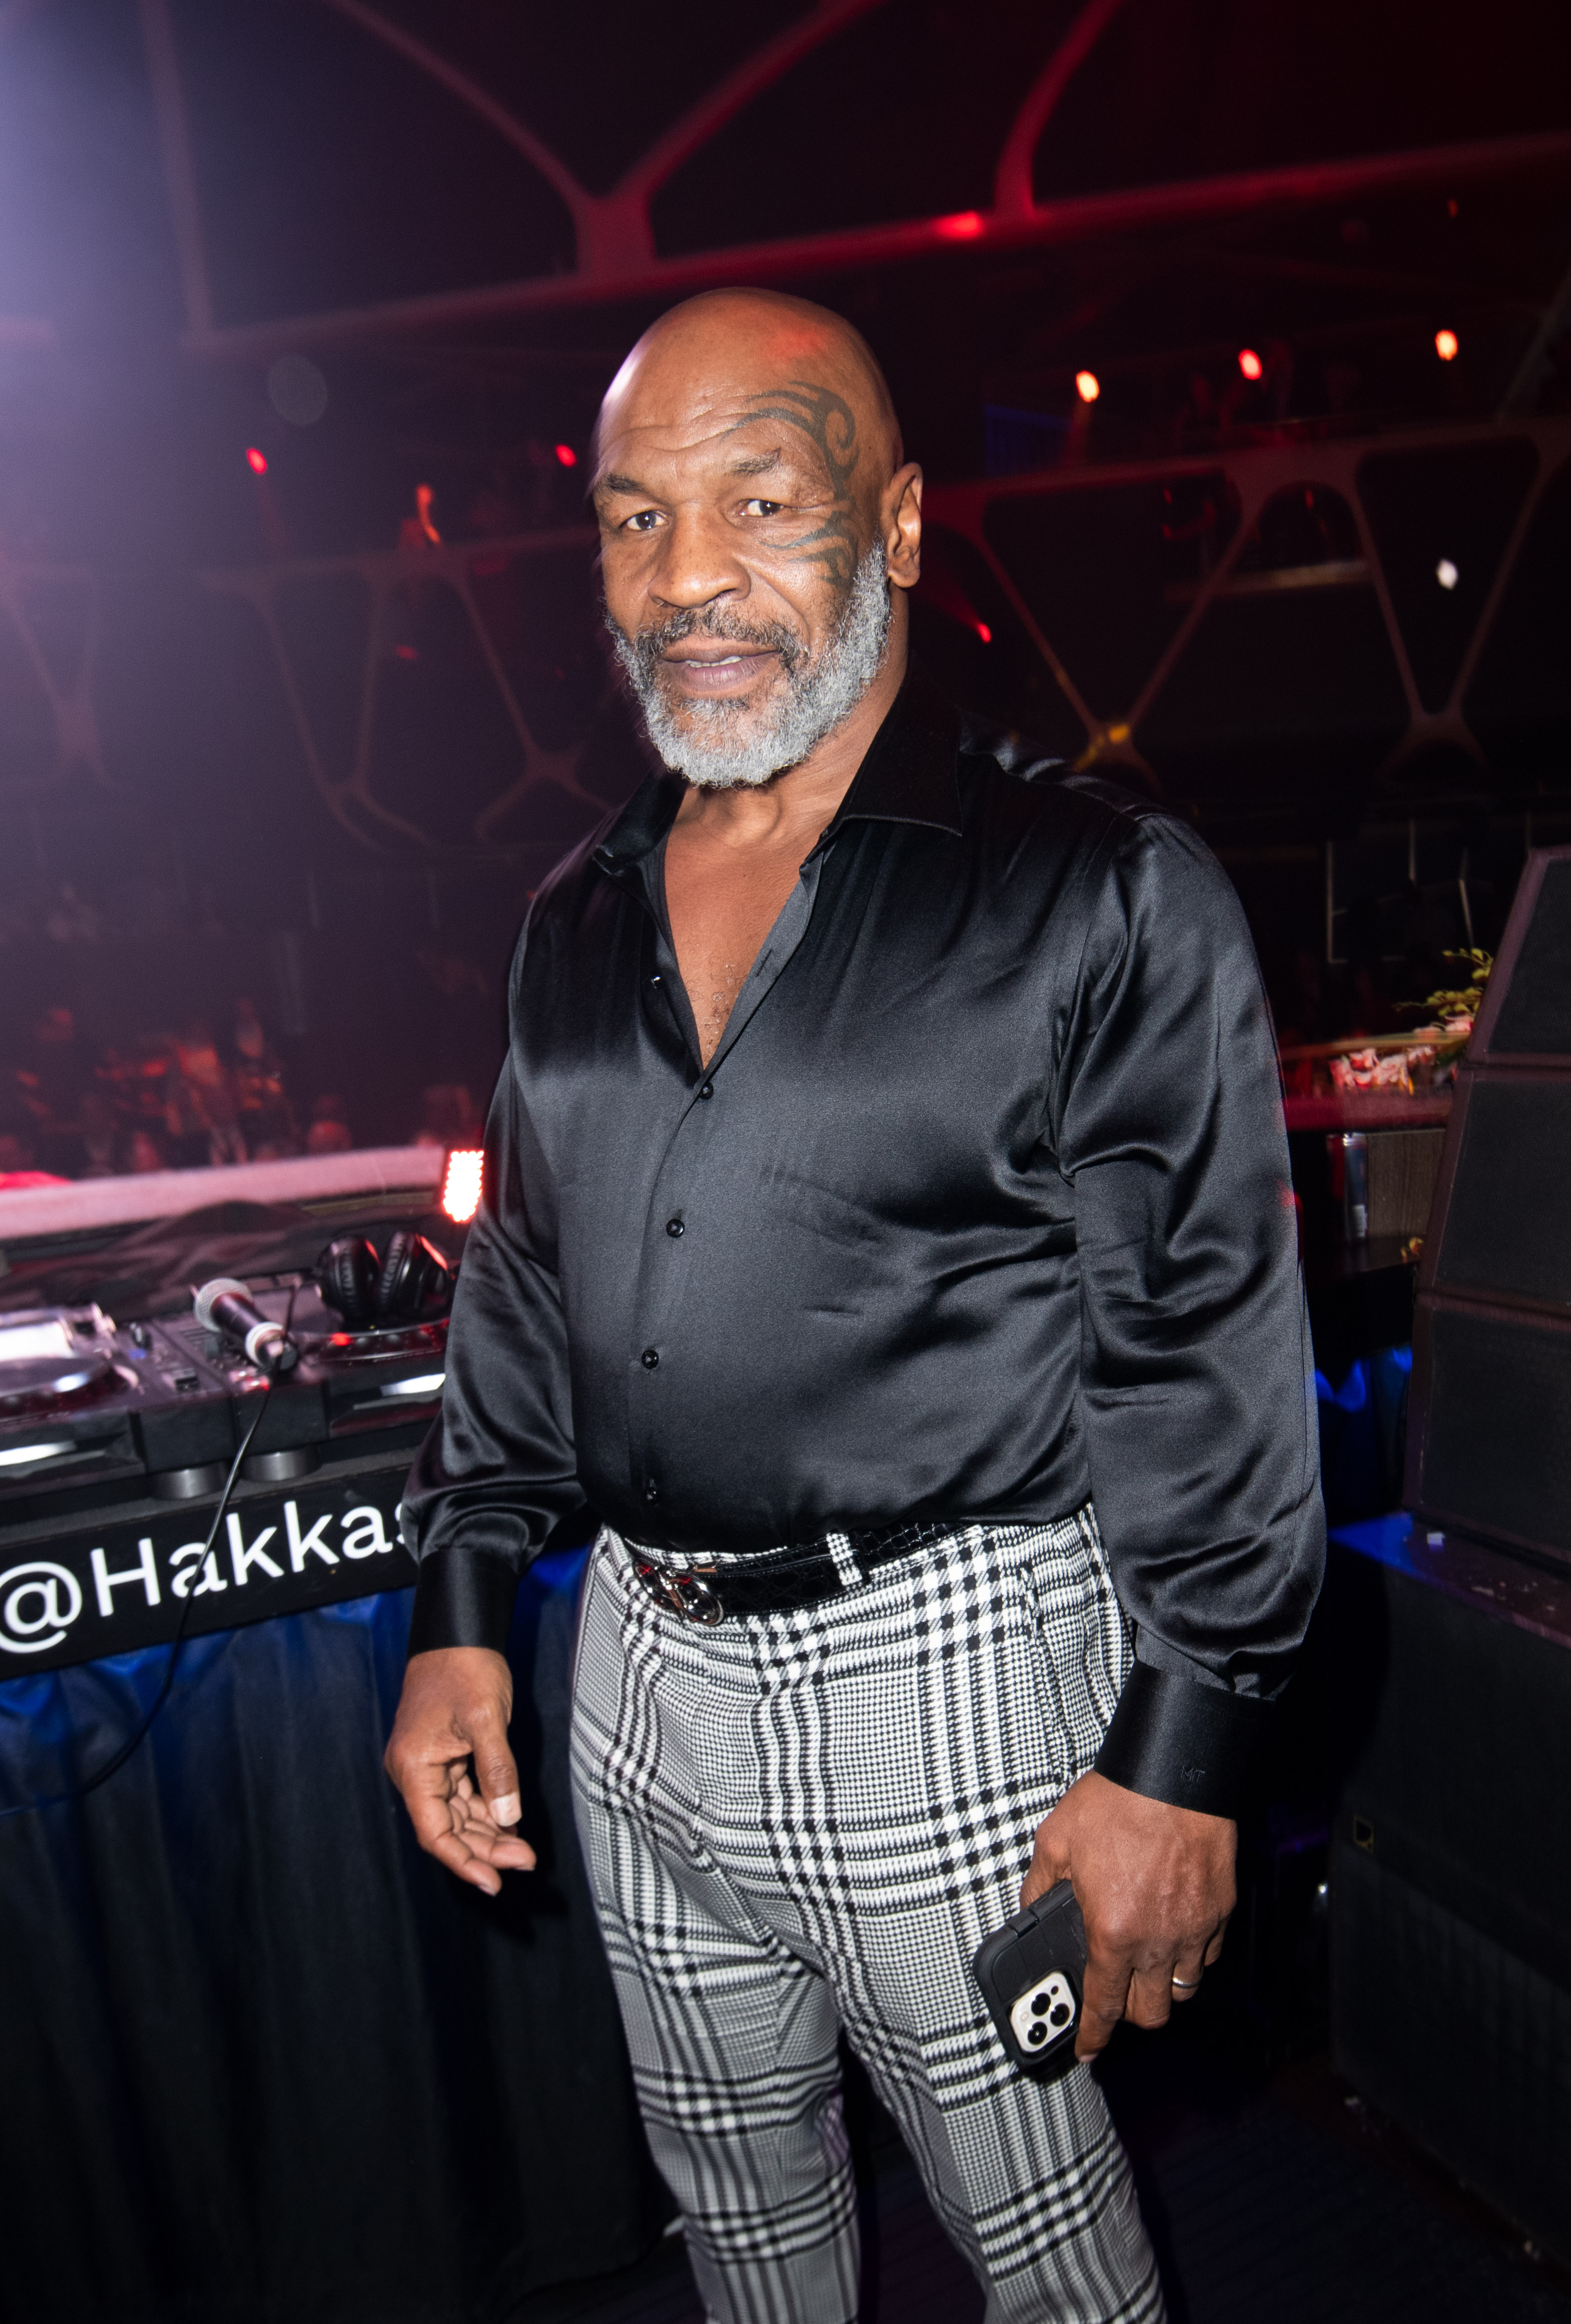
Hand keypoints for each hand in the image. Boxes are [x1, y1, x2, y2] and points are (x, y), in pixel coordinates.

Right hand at [384, 1647, 537, 1896]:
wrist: (458, 1632)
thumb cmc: (466, 1668)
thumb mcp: (485, 1718)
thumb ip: (497, 1771)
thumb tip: (508, 1819)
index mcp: (414, 1767)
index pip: (435, 1832)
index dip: (463, 1861)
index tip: (494, 1881)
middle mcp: (415, 1772)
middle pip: (447, 1828)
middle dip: (484, 1849)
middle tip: (525, 1862)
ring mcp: (429, 1766)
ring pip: (457, 1815)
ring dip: (488, 1834)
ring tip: (523, 1851)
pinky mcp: (445, 1757)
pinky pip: (464, 1796)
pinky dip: (487, 1811)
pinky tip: (509, 1823)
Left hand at [1021, 1770, 1234, 2058]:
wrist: (1172, 1774)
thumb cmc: (1116, 1804)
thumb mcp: (1055, 1842)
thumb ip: (1039, 1886)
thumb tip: (1030, 1910)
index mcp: (1113, 1933)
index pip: (1104, 2007)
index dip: (1093, 2036)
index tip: (1087, 2048)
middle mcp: (1157, 1941)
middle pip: (1152, 2013)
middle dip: (1130, 2014)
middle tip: (1115, 1995)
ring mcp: (1194, 1929)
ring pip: (1184, 1989)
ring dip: (1163, 1988)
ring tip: (1145, 1965)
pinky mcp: (1220, 1911)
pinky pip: (1207, 1955)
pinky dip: (1191, 1956)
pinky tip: (1173, 1934)